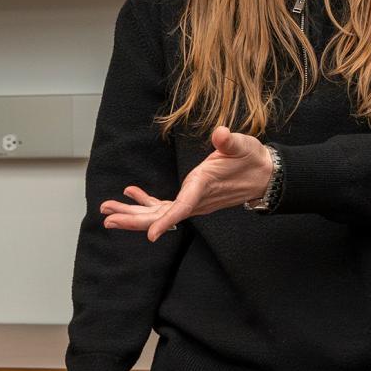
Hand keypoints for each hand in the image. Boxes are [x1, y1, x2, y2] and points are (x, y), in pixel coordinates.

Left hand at [99, 126, 273, 240]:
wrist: (263, 175)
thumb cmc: (252, 159)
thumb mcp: (243, 146)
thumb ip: (229, 142)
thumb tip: (220, 134)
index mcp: (204, 186)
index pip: (183, 208)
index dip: (166, 222)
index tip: (151, 236)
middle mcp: (195, 200)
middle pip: (161, 217)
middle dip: (134, 218)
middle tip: (107, 217)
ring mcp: (192, 202)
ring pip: (158, 214)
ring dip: (133, 212)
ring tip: (107, 209)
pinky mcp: (191, 197)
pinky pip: (164, 205)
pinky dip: (146, 201)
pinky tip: (131, 193)